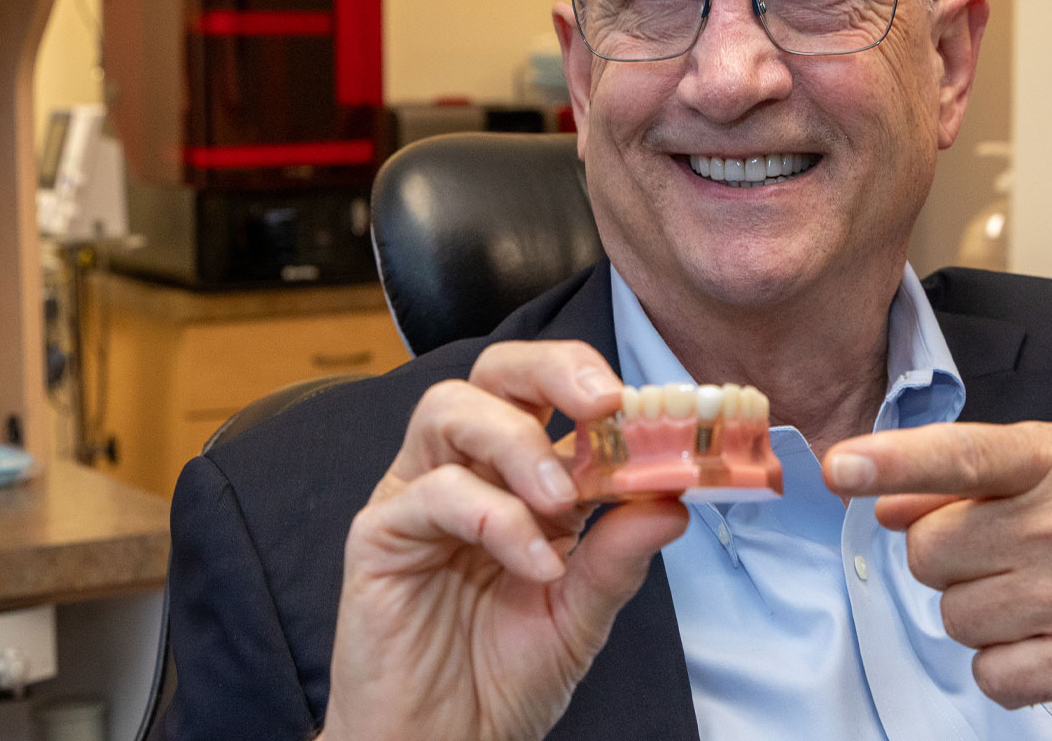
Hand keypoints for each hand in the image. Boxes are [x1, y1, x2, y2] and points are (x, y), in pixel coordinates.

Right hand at [320, 341, 688, 740]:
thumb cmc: (498, 680)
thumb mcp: (580, 616)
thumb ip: (618, 557)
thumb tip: (673, 500)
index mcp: (516, 481)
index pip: (551, 397)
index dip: (599, 389)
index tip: (658, 410)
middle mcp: (464, 474)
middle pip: (494, 374)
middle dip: (553, 370)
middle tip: (605, 404)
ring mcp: (417, 499)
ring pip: (450, 410)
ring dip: (516, 441)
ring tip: (560, 500)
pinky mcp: (379, 535)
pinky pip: (431, 493)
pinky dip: (494, 519)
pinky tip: (534, 564)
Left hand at [823, 422, 1051, 740]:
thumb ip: (963, 482)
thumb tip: (878, 498)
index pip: (962, 454)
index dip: (894, 462)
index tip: (839, 467)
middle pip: (931, 552)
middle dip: (952, 567)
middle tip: (1010, 565)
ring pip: (955, 616)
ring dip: (982, 621)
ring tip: (1042, 605)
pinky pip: (990, 672)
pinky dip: (1008, 670)